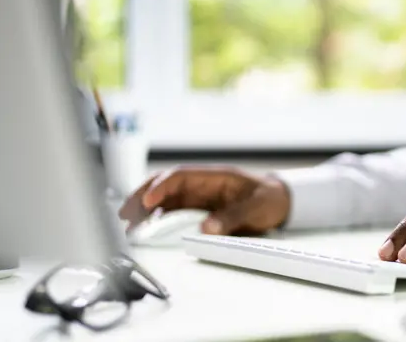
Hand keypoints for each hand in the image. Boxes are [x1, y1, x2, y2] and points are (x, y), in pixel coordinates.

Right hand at [119, 166, 290, 235]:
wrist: (280, 202)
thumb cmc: (270, 199)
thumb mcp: (257, 208)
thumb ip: (233, 217)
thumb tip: (207, 228)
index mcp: (215, 176)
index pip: (180, 176)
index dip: (162, 186)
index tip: (148, 201)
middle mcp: (202, 185)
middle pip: (165, 185)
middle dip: (143, 196)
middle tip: (125, 214)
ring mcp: (198, 197)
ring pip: (164, 199)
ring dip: (145, 209)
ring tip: (129, 225)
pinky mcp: (198, 209)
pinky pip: (172, 211)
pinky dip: (157, 219)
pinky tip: (145, 229)